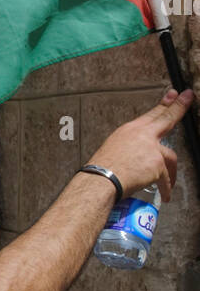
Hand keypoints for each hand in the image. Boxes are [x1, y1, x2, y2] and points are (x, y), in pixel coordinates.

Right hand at [86, 87, 193, 201]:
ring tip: (171, 181)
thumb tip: (136, 155)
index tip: (173, 95)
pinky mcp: (157, 165)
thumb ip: (130, 148)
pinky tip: (164, 196)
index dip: (164, 104)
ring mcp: (152, 149)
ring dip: (171, 171)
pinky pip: (166, 180)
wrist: (101, 179)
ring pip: (170, 157)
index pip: (151, 114)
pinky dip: (165, 189)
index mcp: (130, 131)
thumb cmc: (101, 169)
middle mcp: (143, 136)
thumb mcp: (112, 149)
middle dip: (179, 107)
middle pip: (167, 118)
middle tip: (188, 97)